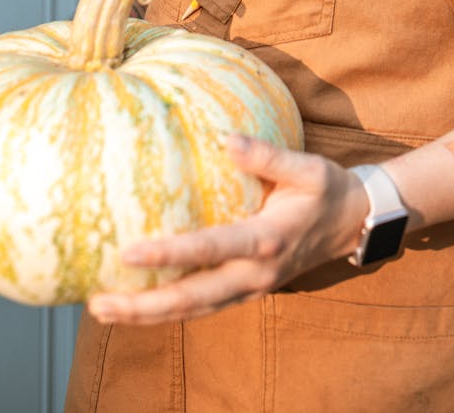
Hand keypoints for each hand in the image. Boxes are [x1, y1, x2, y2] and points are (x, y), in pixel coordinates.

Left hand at [87, 135, 368, 325]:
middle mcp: (256, 273)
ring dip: (150, 315)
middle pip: (193, 298)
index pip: (209, 250)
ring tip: (104, 309)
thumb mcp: (307, 167)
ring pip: (194, 310)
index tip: (129, 252)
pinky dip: (171, 310)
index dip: (169, 253)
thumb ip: (267, 156)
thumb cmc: (327, 188)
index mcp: (267, 239)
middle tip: (98, 303)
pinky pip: (204, 305)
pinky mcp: (249, 289)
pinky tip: (141, 304)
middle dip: (144, 306)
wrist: (354, 223)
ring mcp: (252, 287)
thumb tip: (226, 139)